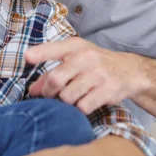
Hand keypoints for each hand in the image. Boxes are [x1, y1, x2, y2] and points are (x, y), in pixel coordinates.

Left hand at [26, 38, 148, 113]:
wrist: (129, 71)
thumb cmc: (95, 64)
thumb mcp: (75, 60)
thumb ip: (51, 72)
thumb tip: (32, 90)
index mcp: (75, 46)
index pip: (54, 49)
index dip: (39, 53)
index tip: (26, 57)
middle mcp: (86, 57)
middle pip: (55, 79)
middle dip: (48, 92)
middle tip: (50, 96)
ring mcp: (98, 74)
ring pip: (67, 96)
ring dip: (65, 101)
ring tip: (72, 97)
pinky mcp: (107, 90)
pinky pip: (83, 106)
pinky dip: (80, 108)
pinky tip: (85, 102)